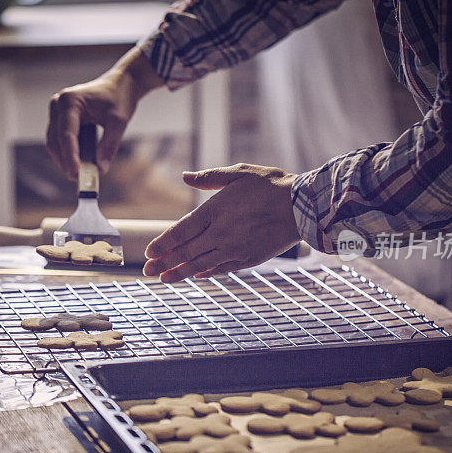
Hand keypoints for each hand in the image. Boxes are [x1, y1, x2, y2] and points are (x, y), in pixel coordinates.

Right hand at [46, 47, 162, 179]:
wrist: (121, 84)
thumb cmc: (120, 98)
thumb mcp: (119, 121)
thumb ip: (109, 145)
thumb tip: (101, 169)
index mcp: (70, 101)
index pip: (67, 134)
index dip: (70, 156)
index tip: (76, 174)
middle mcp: (58, 104)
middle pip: (56, 141)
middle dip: (66, 161)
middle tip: (80, 180)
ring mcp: (57, 111)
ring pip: (54, 143)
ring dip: (65, 159)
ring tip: (81, 175)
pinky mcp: (60, 118)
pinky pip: (59, 140)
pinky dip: (68, 153)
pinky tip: (79, 164)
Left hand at [143, 163, 300, 282]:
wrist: (303, 207)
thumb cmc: (272, 186)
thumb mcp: (239, 173)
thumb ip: (209, 178)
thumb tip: (185, 177)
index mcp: (215, 211)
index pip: (181, 231)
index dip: (163, 243)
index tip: (148, 252)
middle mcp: (221, 233)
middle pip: (186, 252)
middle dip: (164, 262)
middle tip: (147, 271)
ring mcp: (234, 249)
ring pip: (200, 265)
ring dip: (179, 273)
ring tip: (164, 279)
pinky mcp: (247, 259)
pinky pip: (221, 269)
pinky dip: (206, 273)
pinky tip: (196, 276)